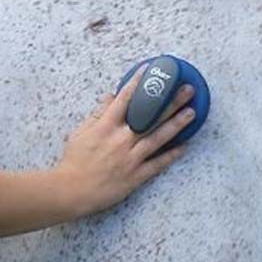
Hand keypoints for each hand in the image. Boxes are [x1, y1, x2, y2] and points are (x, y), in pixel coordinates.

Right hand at [54, 65, 195, 216]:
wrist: (70, 191)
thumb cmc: (74, 161)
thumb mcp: (81, 132)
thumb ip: (98, 114)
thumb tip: (110, 97)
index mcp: (106, 126)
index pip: (125, 99)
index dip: (138, 83)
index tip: (151, 70)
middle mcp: (121, 140)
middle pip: (150, 117)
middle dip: (170, 101)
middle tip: (187, 89)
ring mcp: (130, 158)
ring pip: (158, 137)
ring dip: (176, 124)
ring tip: (191, 112)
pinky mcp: (136, 176)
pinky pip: (158, 164)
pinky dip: (172, 155)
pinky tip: (185, 145)